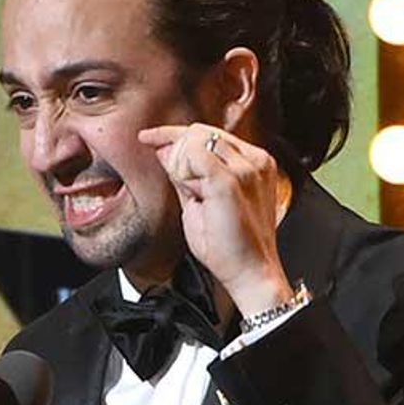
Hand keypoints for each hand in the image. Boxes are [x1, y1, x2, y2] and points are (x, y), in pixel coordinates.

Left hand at [138, 123, 292, 316]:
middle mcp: (254, 160)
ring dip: (182, 167)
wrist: (249, 272)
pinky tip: (194, 196)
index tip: (149, 137)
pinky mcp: (230, 180)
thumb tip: (164, 151)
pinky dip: (184, 175)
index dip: (173, 133)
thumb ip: (184, 175)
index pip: (208, 133)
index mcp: (253, 163)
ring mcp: (245, 168)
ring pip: (195, 142)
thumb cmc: (230, 246)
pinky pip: (193, 157)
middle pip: (200, 132)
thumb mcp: (200, 203)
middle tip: (171, 176)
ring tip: (196, 198)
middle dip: (175, 150)